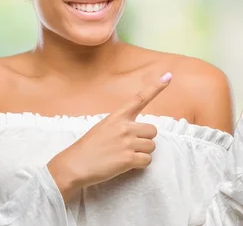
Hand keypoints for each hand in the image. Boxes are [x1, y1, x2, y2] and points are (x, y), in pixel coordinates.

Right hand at [47, 72, 172, 201]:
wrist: (74, 165)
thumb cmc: (88, 147)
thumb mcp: (103, 127)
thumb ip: (121, 124)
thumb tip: (138, 130)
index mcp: (118, 116)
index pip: (140, 99)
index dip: (156, 88)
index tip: (168, 77)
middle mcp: (125, 127)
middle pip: (153, 130)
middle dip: (146, 140)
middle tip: (130, 146)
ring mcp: (127, 143)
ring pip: (151, 146)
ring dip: (143, 153)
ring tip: (125, 156)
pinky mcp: (128, 159)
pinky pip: (147, 160)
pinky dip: (140, 165)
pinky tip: (127, 165)